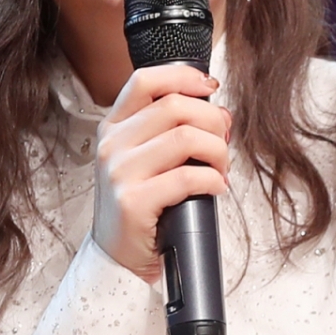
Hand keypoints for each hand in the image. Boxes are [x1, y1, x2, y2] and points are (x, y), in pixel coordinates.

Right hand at [92, 64, 231, 282]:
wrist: (118, 258)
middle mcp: (112, 144)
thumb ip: (170, 130)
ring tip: (220, 169)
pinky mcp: (132, 201)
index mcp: (113, 127)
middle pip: (175, 106)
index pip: (145, 81)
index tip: (209, 87)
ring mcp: (119, 172)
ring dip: (217, 152)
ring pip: (185, 137)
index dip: (183, 77)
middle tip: (223, 142)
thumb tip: (218, 113)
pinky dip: (213, 180)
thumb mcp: (144, 159)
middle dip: (212, 121)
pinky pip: (187, 177)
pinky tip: (216, 187)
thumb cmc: (140, 206)